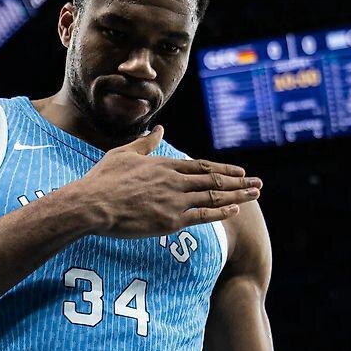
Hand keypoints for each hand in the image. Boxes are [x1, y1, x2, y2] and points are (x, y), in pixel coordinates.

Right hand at [71, 125, 261, 237]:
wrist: (93, 204)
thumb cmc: (103, 180)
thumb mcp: (124, 154)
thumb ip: (146, 143)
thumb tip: (160, 129)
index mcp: (164, 165)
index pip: (201, 167)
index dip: (223, 169)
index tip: (240, 171)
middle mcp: (174, 182)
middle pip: (213, 181)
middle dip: (238, 182)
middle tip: (258, 182)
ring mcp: (174, 202)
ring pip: (212, 197)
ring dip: (237, 195)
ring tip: (255, 194)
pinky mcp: (169, 222)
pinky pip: (201, 216)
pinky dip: (220, 212)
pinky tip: (234, 209)